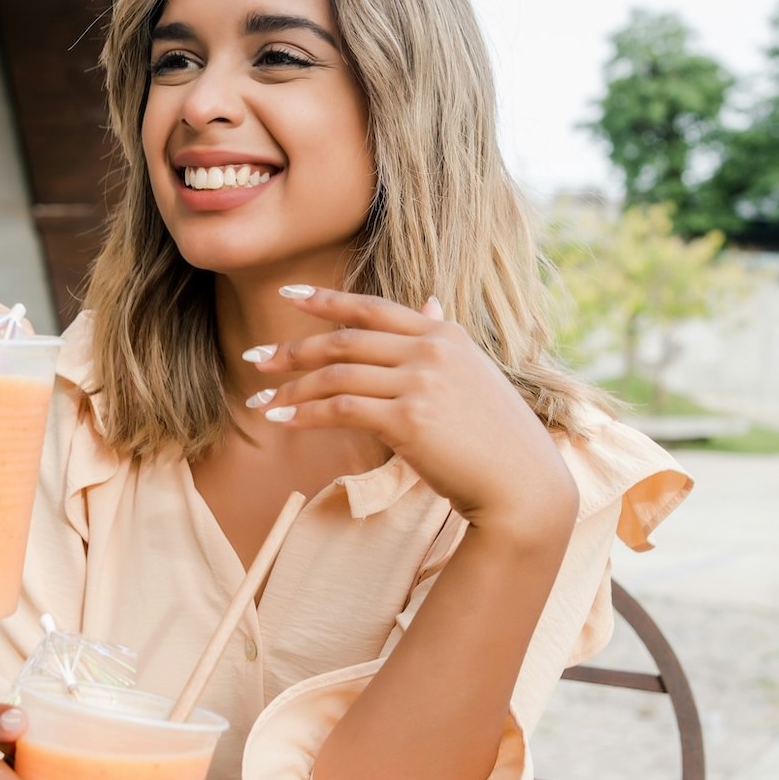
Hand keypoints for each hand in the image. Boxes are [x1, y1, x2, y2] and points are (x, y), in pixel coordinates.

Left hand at [244, 286, 576, 528]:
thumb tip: (428, 304)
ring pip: (336, 376)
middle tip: (257, 360)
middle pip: (344, 341)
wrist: (522, 484)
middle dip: (293, 350)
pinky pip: (340, 409)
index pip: (372, 308)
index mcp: (444, 335)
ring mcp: (420, 383)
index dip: (326, 301)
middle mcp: (431, 350)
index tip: (288, 295)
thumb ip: (442, 340)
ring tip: (260, 403)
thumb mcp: (472, 375)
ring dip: (291, 389)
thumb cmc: (495, 437)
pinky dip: (304, 414)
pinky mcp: (409, 420)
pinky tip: (282, 421)